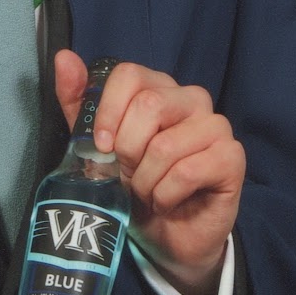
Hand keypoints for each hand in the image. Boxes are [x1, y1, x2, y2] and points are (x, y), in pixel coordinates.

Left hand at [54, 51, 243, 294]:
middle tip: (127, 174)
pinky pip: (187, 171)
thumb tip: (64, 58)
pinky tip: (166, 202)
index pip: (129, 74)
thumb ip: (79, 104)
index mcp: (159, 88)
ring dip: (144, 180)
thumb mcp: (96, 146)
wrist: (166, 235)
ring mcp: (216, 126)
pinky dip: (165, 195)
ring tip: (146, 192)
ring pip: (165, 145)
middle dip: (126, 150)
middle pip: (148, 105)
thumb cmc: (133, 185)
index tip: (101, 145)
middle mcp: (191, 99)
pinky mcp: (232, 157)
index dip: (108, 111)